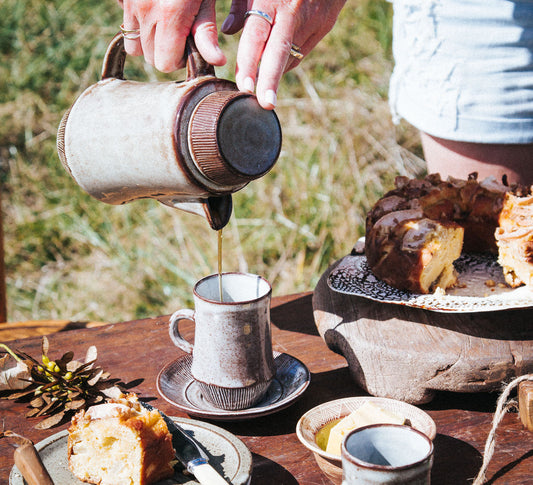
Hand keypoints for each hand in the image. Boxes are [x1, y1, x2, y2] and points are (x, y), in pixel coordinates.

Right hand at [117, 0, 226, 71]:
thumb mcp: (205, 0)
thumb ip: (206, 32)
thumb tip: (217, 61)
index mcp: (170, 15)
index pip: (165, 64)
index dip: (179, 60)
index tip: (189, 47)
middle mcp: (146, 11)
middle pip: (150, 58)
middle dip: (166, 53)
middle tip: (182, 36)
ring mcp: (131, 4)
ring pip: (135, 47)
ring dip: (151, 44)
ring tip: (167, 28)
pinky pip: (126, 27)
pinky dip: (139, 28)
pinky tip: (154, 15)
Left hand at [222, 0, 346, 108]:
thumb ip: (241, 4)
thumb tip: (228, 32)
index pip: (257, 36)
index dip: (249, 62)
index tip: (245, 86)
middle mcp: (294, 11)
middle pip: (279, 53)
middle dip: (270, 81)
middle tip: (264, 105)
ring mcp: (313, 19)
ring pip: (291, 56)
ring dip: (275, 74)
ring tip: (264, 91)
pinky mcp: (325, 25)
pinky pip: (302, 51)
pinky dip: (288, 60)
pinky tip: (278, 63)